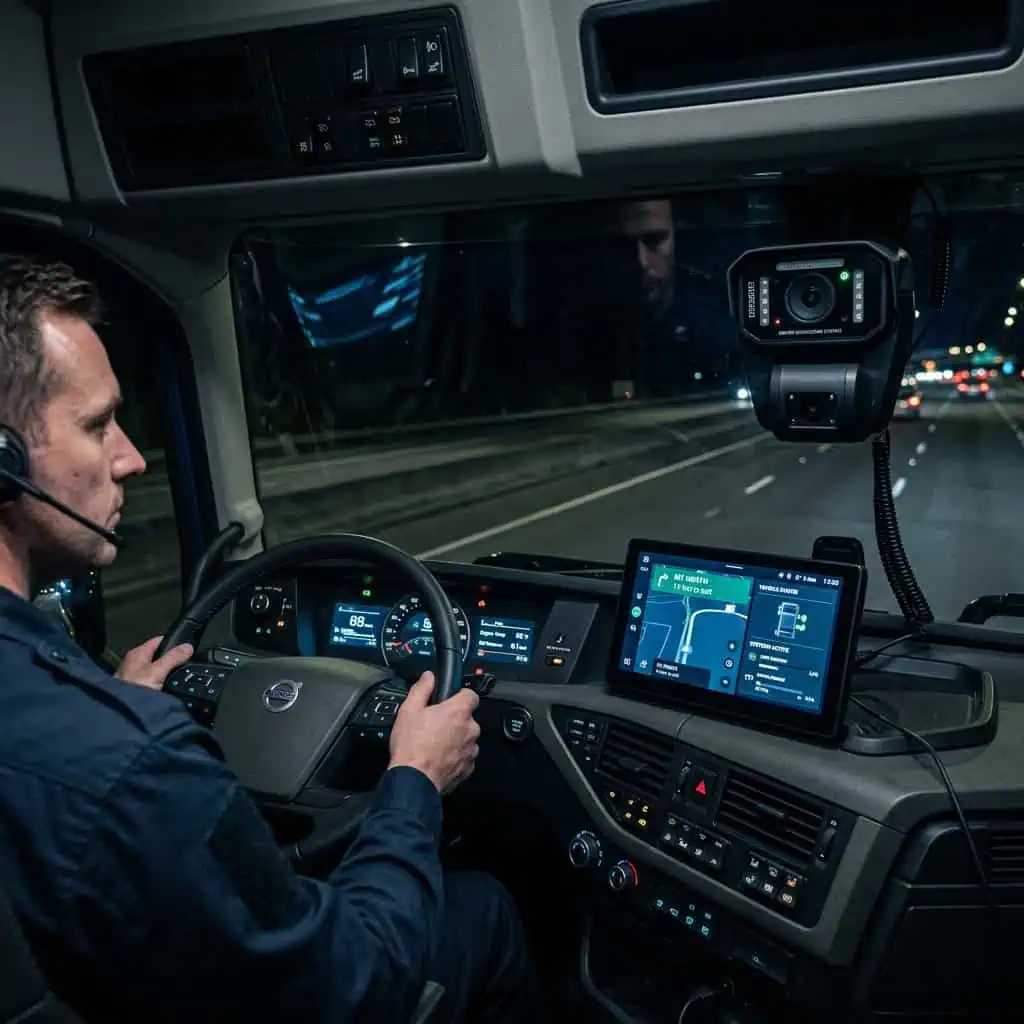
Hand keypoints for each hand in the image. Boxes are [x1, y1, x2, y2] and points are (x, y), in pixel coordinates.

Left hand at [116, 635, 193, 690]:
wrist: (121, 715)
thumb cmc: (135, 690)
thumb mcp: (158, 671)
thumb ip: (173, 658)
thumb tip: (188, 646)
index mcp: (137, 653)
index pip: (159, 641)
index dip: (174, 642)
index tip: (188, 648)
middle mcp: (133, 663)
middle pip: (158, 657)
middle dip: (171, 661)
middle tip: (187, 666)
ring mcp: (133, 678)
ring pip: (156, 671)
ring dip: (166, 675)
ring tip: (181, 679)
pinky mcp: (135, 692)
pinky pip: (153, 684)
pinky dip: (161, 686)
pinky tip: (169, 691)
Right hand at [388, 671, 480, 794]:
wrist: (413, 780)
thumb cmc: (411, 746)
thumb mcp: (409, 710)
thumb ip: (422, 689)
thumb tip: (429, 677)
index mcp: (458, 712)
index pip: (471, 695)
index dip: (460, 695)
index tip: (449, 700)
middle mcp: (470, 729)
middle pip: (467, 718)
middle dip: (454, 720)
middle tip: (434, 725)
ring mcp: (471, 750)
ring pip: (466, 738)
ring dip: (455, 738)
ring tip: (434, 744)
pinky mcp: (468, 768)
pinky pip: (464, 756)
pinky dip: (455, 756)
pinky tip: (438, 757)